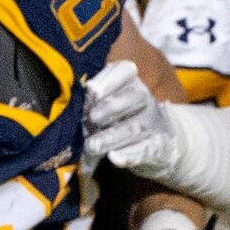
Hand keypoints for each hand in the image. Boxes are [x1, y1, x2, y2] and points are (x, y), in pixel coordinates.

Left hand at [82, 60, 184, 176]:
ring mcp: (152, 124)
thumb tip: (70, 106)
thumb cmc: (120, 117)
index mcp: (130, 82)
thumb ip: (92, 101)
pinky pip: (144, 150)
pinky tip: (114, 158)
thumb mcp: (109, 102)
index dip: (110, 79)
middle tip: (92, 117)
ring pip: (134, 128)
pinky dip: (129, 155)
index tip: (92, 89)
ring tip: (92, 146)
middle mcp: (144, 99)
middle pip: (134, 97)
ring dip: (112, 137)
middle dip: (112, 106)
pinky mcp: (157, 147)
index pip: (125, 71)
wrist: (159, 141)